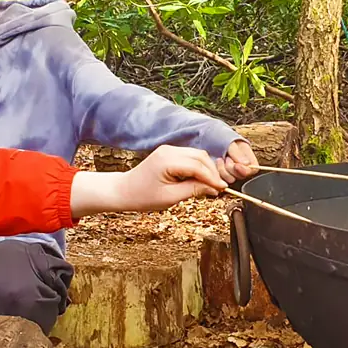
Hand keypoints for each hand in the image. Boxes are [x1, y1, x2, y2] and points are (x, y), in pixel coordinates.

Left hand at [70, 145, 226, 216]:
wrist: (124, 191)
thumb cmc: (142, 196)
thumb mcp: (170, 197)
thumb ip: (194, 190)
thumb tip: (213, 188)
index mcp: (167, 160)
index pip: (198, 166)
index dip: (212, 178)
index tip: (222, 189)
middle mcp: (169, 150)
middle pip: (200, 157)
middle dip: (212, 172)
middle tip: (219, 188)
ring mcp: (168, 150)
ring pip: (197, 155)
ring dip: (206, 169)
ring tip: (211, 186)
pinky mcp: (169, 153)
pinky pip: (190, 157)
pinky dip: (198, 167)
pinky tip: (201, 180)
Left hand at [217, 140, 258, 183]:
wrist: (208, 136)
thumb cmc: (221, 136)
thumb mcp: (230, 141)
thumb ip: (237, 152)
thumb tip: (246, 164)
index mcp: (248, 156)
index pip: (253, 169)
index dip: (245, 170)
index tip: (236, 166)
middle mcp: (241, 166)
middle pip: (241, 176)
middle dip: (231, 168)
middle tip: (226, 158)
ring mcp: (231, 171)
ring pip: (231, 179)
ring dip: (223, 170)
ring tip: (219, 159)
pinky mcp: (221, 174)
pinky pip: (220, 180)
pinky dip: (217, 172)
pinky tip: (215, 163)